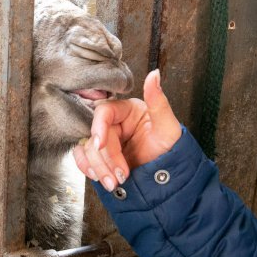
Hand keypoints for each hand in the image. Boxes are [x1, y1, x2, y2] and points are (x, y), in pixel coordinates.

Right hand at [73, 70, 181, 190]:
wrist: (169, 179)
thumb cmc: (172, 151)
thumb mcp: (168, 127)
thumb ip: (158, 101)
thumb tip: (154, 74)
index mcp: (128, 111)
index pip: (105, 112)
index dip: (99, 127)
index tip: (100, 145)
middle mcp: (114, 124)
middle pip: (95, 135)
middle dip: (105, 158)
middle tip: (121, 175)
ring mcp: (106, 141)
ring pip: (87, 148)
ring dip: (98, 167)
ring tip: (114, 182)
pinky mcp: (100, 156)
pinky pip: (83, 158)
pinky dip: (89, 169)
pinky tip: (101, 178)